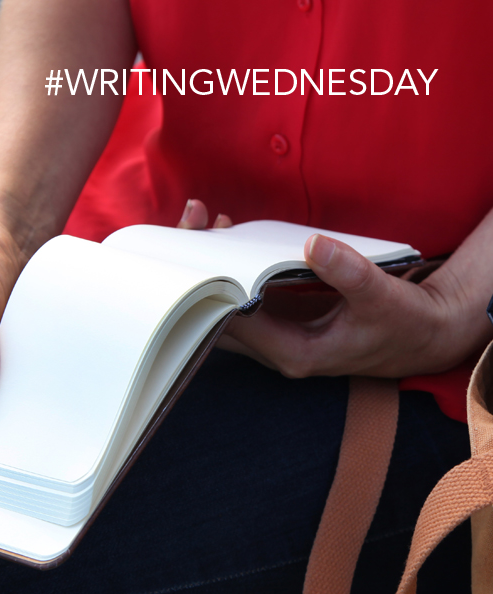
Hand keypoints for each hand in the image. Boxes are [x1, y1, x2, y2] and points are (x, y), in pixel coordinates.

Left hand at [176, 200, 492, 377]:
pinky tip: (226, 238)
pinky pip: (245, 297)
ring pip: (229, 309)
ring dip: (213, 271)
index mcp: (294, 353)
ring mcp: (278, 336)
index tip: (196, 256)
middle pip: (220, 320)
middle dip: (200, 279)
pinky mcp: (285, 321)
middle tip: (187, 231)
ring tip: (201, 225)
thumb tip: (314, 246)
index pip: (236, 326)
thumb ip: (350, 274)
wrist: (421, 336)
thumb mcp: (383, 298)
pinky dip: (232, 269)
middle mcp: (277, 349)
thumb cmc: (404, 325)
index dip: (211, 291)